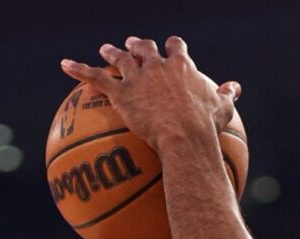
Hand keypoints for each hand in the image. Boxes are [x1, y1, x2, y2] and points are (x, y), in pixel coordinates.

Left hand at [61, 35, 239, 150]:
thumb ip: (226, 95)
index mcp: (181, 66)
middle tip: (132, 44)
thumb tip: (235, 87)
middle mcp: (157, 66)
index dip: (172, 47)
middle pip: (145, 48)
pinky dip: (78, 70)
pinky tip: (64, 65)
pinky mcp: (120, 92)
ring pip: (120, 59)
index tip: (170, 46)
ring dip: (112, 53)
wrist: (184, 133)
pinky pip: (94, 78)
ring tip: (106, 50)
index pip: (175, 48)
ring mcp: (137, 77)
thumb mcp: (222, 108)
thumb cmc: (205, 124)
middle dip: (138, 45)